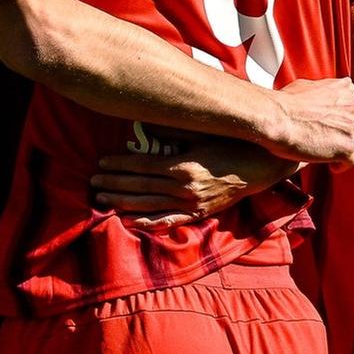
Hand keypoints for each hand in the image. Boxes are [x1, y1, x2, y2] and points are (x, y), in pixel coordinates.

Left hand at [92, 132, 299, 227]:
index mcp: (183, 166)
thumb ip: (171, 133)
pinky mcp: (200, 214)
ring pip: (150, 205)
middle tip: (92, 183)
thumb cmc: (230, 143)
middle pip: (141, 187)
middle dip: (114, 185)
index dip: (119, 166)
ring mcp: (193, 205)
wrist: (262, 166)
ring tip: (101, 200)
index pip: (142, 168)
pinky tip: (130, 221)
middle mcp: (185, 189)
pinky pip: (170, 221)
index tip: (100, 164)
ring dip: (123, 203)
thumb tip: (142, 130)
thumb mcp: (200, 132)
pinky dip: (149, 222)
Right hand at [267, 76, 353, 169]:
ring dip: (348, 148)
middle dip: (347, 132)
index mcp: (344, 89)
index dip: (343, 116)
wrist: (276, 118)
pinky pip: (351, 160)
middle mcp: (353, 106)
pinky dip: (342, 164)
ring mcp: (352, 127)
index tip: (333, 124)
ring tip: (333, 155)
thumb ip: (321, 90)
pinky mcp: (347, 147)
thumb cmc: (283, 102)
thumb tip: (318, 94)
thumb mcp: (306, 85)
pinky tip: (331, 166)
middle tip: (331, 140)